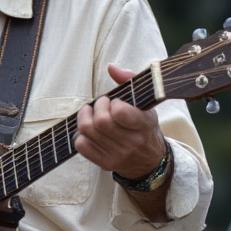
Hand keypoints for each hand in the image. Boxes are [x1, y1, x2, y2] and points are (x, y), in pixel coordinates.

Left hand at [74, 63, 167, 178]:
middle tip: (100, 104)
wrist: (149, 160)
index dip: (112, 103)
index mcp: (145, 124)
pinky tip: (90, 130)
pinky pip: (81, 146)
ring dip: (84, 117)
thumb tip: (111, 67)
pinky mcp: (105, 163)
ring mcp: (118, 155)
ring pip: (87, 132)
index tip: (115, 101)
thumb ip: (130, 81)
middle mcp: (132, 142)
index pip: (120, 113)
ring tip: (91, 113)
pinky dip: (81, 134)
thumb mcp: (145, 102)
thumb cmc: (144, 125)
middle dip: (96, 107)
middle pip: (100, 122)